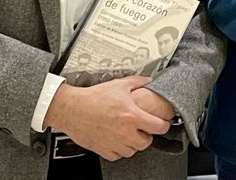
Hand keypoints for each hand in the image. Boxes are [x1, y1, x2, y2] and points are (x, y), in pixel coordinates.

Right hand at [43, 76, 170, 160]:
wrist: (72, 108)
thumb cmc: (93, 97)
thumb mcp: (119, 85)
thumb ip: (137, 82)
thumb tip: (148, 80)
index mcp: (132, 116)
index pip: (158, 127)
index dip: (163, 125)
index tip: (162, 123)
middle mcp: (124, 132)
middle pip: (146, 142)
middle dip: (147, 136)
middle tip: (143, 129)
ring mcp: (114, 142)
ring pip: (132, 151)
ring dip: (133, 144)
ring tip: (129, 134)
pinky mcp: (102, 149)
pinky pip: (117, 155)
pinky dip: (119, 150)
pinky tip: (117, 140)